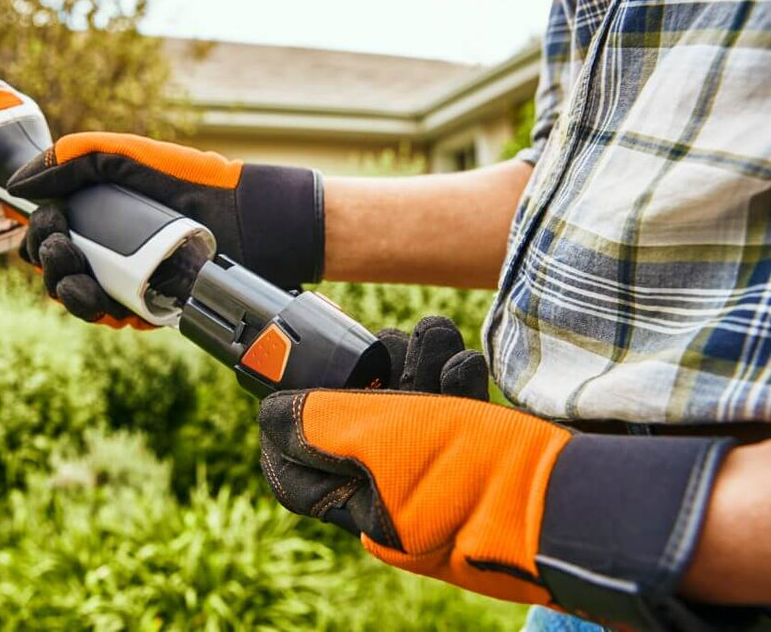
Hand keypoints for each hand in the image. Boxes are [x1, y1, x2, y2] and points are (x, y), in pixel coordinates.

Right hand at [7, 133, 324, 325]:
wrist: (247, 218)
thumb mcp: (130, 155)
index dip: (39, 232)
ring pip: (78, 298)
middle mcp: (108, 247)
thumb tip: (18, 184)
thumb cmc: (193, 181)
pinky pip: (113, 316)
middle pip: (55, 268)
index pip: (48, 232)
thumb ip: (74, 157)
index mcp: (97, 213)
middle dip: (50, 264)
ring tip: (84, 286)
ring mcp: (128, 278)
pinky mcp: (150, 304)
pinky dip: (104, 313)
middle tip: (66, 252)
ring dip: (69, 295)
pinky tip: (109, 304)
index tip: (54, 222)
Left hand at [259, 316, 564, 604]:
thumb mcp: (377, 439)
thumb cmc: (474, 474)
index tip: (285, 384)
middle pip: (360, 428)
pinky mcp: (480, 462)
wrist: (577, 499)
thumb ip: (317, 423)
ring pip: (410, 414)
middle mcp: (398, 500)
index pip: (299, 475)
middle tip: (386, 342)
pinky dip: (455, 385)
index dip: (284, 427)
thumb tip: (270, 415)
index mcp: (364, 510)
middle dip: (372, 375)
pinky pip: (454, 418)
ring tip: (435, 337)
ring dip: (418, 367)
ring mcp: (441, 481)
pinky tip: (465, 361)